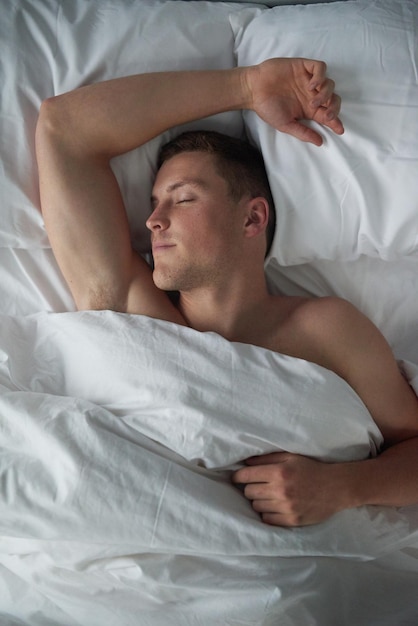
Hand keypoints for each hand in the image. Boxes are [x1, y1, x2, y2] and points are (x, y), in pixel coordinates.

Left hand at [232, 451, 347, 526]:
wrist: (336, 487)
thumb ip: (266, 458)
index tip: (237, 477)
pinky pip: (267, 519)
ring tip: (269, 495)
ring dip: (258, 500)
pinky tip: (274, 506)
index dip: (238, 476)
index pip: (246, 476)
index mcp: (279, 472)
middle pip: (248, 492)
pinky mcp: (291, 520)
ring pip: (256, 506)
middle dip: (250, 487)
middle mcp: (280, 490)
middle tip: (258, 485)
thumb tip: (245, 462)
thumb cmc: (311, 469)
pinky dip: (267, 513)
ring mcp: (286, 507)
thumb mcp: (290, 457)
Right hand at [244, 58, 343, 145]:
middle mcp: (312, 94)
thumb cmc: (267, 107)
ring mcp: (308, 80)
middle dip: (334, 108)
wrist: (253, 89)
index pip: (328, 115)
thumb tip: (319, 142)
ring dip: (325, 94)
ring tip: (312, 100)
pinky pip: (320, 68)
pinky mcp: (303, 67)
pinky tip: (312, 85)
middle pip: (333, 99)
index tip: (340, 130)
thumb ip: (302, 132)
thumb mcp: (286, 125)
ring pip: (330, 84)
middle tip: (327, 114)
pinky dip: (320, 76)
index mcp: (309, 109)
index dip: (336, 122)